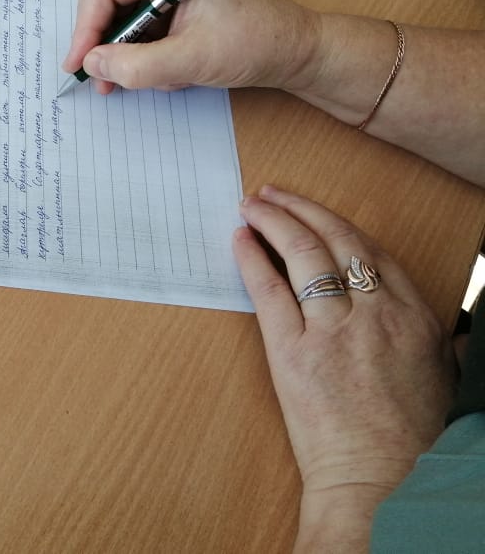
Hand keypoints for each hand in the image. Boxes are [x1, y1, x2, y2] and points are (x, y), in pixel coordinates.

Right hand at [61, 0, 321, 95]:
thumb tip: (94, 65)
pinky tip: (170, 73)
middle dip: (105, 45)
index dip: (86, 29)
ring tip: (150, 80)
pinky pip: (141, 30)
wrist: (296, 52)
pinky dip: (146, 57)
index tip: (79, 65)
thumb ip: (138, 65)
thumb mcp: (192, 61)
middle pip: (109, 3)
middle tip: (101, 82)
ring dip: (129, 56)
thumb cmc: (257, 43)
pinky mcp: (175, 5)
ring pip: (123, 20)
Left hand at [233, 185, 456, 551]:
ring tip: (253, 205)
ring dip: (273, 221)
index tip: (315, 212)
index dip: (337, 224)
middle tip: (273, 193)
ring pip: (301, 255)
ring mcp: (333, 331)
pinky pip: (268, 291)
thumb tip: (438, 324)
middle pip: (335, 240)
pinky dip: (251, 259)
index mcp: (414, 318)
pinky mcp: (293, 352)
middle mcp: (376, 314)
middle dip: (301, 209)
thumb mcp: (440, 377)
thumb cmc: (412, 440)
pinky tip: (240, 240)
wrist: (382, 485)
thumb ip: (430, 339)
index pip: (371, 251)